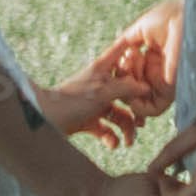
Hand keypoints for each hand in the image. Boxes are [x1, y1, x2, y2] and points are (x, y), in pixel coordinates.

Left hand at [40, 47, 157, 150]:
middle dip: (136, 108)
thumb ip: (126, 88)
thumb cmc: (71, 100)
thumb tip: (146, 86)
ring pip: (119, 113)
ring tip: (129, 141)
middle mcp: (101, 84)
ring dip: (126, 128)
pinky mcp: (88, 120)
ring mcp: (95, 103)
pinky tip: (112, 144)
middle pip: (127, 91)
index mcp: (103, 69)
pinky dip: (111, 138)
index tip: (150, 60)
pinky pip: (106, 129)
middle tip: (142, 121)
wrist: (45, 120)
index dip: (137, 53)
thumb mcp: (103, 91)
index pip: (122, 51)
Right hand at [79, 0, 181, 126]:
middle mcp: (160, 72)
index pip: (133, 73)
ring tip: (128, 71)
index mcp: (155, 57)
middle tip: (124, 63)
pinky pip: (151, 109)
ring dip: (126, 88)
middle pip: (132, 87)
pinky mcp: (170, 92)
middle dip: (121, 79)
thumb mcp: (142, 29)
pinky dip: (136, 104)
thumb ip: (127, 42)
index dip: (121, 70)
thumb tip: (116, 54)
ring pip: (138, 99)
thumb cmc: (168, 18)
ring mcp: (165, 83)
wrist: (184, 18)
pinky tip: (132, 85)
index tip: (120, 58)